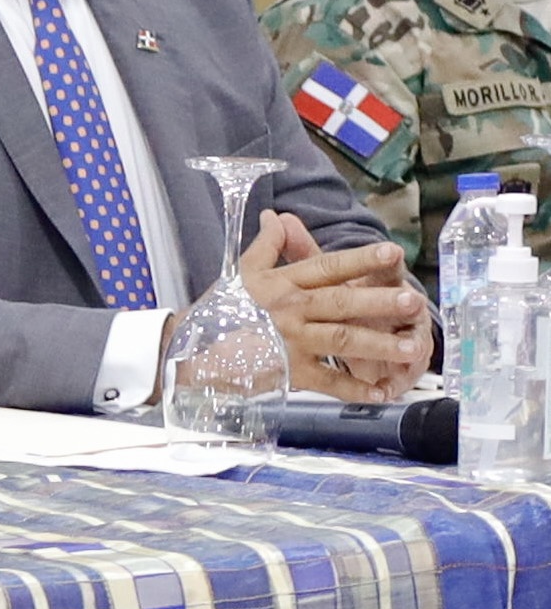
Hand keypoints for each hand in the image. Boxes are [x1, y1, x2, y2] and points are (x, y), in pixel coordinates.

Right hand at [239, 211, 430, 402]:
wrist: (195, 353)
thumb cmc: (224, 311)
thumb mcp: (242, 274)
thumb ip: (266, 246)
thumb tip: (276, 217)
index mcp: (283, 283)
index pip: (327, 267)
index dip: (360, 259)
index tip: (393, 253)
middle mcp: (291, 310)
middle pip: (341, 303)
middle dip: (378, 302)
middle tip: (413, 300)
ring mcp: (292, 342)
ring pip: (341, 340)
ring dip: (379, 345)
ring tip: (412, 347)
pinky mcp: (292, 373)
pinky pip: (329, 381)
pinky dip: (355, 389)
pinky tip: (381, 392)